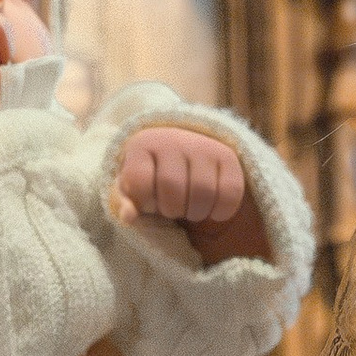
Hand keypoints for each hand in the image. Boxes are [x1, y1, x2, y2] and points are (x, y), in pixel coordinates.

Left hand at [112, 125, 268, 266]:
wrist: (181, 156)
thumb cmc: (152, 177)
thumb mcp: (132, 187)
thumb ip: (125, 201)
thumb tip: (128, 217)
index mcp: (142, 144)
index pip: (139, 180)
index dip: (143, 201)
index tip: (147, 200)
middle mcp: (174, 138)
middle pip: (172, 187)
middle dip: (170, 209)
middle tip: (171, 208)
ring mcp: (203, 145)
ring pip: (203, 191)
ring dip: (195, 213)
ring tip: (189, 209)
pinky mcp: (228, 156)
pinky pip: (230, 193)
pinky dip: (220, 212)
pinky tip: (211, 210)